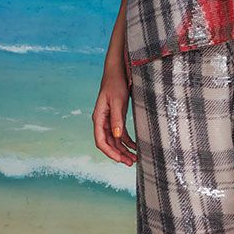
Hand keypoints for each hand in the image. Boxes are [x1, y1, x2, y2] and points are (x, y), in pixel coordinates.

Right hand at [93, 50, 137, 164]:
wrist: (117, 70)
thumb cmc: (115, 83)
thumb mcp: (117, 101)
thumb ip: (117, 118)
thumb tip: (117, 136)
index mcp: (99, 117)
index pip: (101, 141)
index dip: (110, 153)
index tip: (121, 160)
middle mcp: (102, 121)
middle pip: (108, 143)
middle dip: (119, 154)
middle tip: (131, 162)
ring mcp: (109, 120)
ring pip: (115, 140)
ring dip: (123, 150)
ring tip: (134, 158)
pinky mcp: (116, 117)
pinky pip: (120, 133)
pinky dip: (127, 141)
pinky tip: (135, 146)